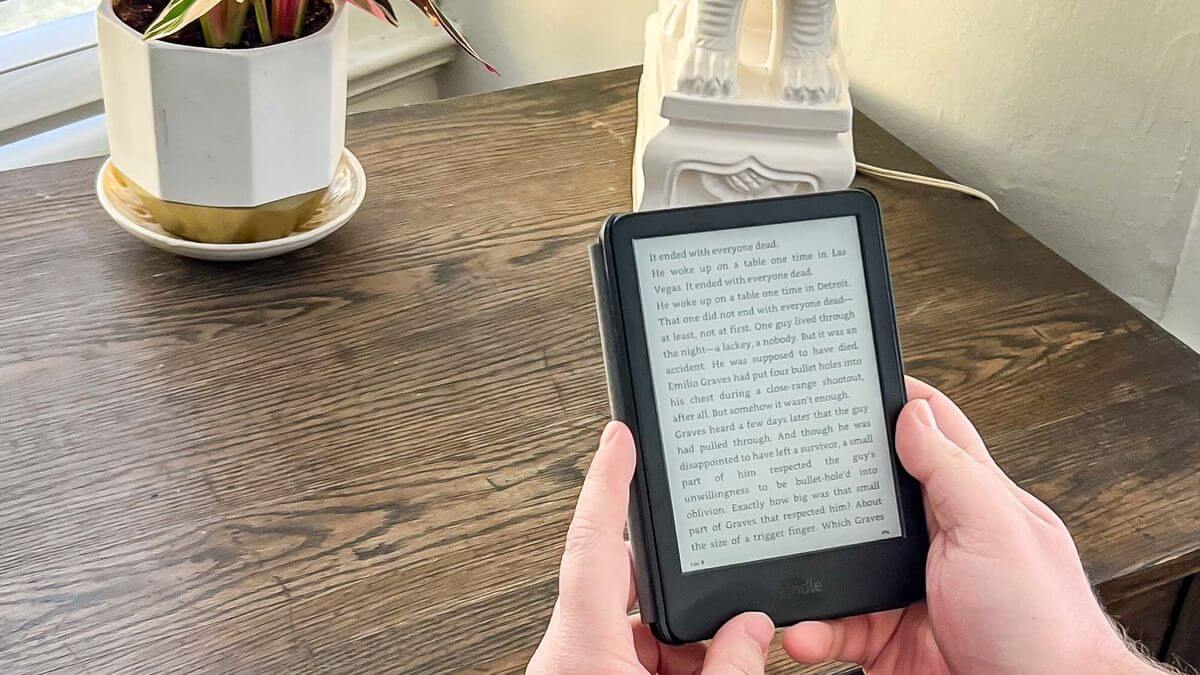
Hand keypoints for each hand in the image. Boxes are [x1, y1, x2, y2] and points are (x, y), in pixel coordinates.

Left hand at [528, 422, 775, 674]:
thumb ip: (729, 666)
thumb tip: (752, 628)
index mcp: (582, 648)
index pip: (592, 541)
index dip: (607, 482)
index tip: (618, 437)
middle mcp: (570, 652)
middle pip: (622, 583)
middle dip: (676, 586)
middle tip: (718, 593)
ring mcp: (576, 666)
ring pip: (631, 622)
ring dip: (679, 638)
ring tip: (717, 664)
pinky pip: (627, 650)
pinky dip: (668, 659)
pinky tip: (701, 674)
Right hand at [782, 377, 1154, 673]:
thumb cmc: (1045, 627)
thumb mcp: (997, 531)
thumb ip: (952, 471)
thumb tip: (914, 412)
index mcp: (970, 503)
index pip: (932, 434)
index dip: (897, 404)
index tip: (851, 383)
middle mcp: (936, 543)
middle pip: (870, 498)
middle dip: (828, 489)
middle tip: (787, 474)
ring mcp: (908, 591)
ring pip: (842, 564)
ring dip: (810, 568)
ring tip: (780, 564)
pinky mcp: (887, 640)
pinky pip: (836, 627)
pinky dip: (813, 629)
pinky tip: (803, 629)